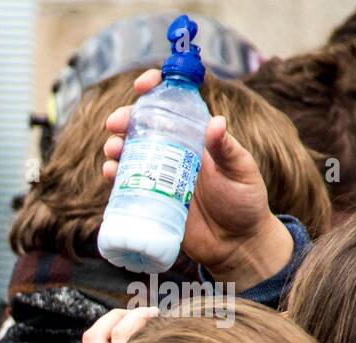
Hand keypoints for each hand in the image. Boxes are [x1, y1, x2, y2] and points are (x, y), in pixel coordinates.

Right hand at [102, 69, 292, 289]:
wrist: (236, 244)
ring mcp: (160, 177)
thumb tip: (215, 123)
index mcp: (196, 138)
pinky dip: (113, 176)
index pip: (174, 105)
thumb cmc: (245, 202)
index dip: (156, 90)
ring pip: (130, 154)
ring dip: (115, 147)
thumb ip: (229, 149)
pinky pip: (126, 184)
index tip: (143, 84)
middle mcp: (174, 153)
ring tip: (112, 149)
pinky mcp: (150, 200)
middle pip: (143, 128)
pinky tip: (110, 172)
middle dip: (125, 120)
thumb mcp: (242, 172)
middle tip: (115, 124)